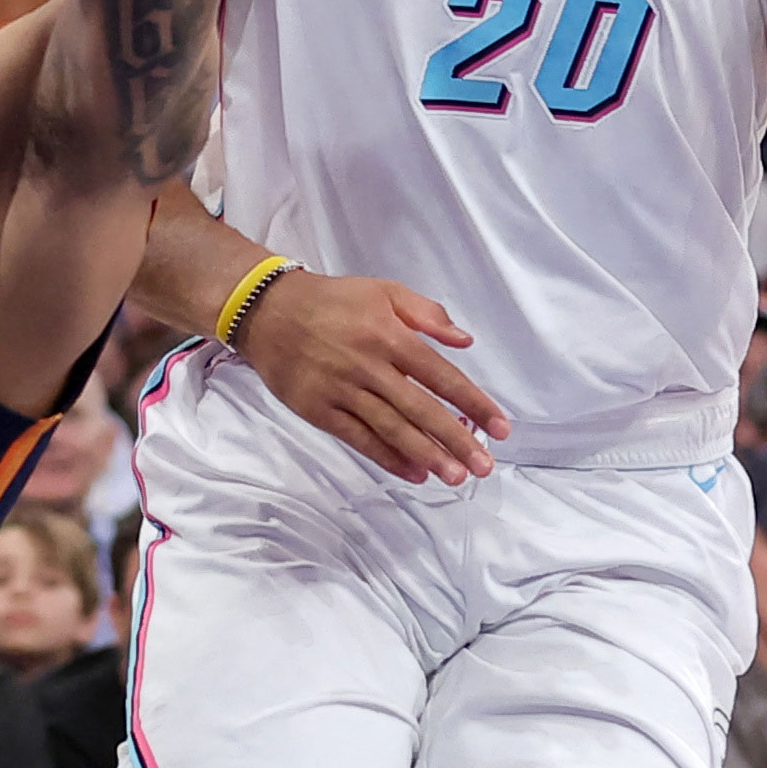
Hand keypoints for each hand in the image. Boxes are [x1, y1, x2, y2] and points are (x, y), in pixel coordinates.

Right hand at [233, 271, 504, 484]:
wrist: (267, 310)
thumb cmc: (332, 300)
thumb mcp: (383, 290)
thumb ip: (427, 313)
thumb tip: (465, 340)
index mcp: (389, 334)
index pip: (441, 375)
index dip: (473, 403)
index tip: (499, 428)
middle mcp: (369, 365)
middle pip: (421, 409)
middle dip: (456, 440)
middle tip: (485, 467)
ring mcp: (342, 390)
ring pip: (392, 429)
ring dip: (427, 455)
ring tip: (455, 477)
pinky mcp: (319, 409)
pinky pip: (359, 439)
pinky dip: (388, 458)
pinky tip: (414, 473)